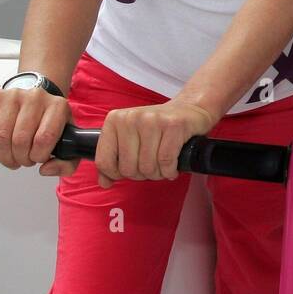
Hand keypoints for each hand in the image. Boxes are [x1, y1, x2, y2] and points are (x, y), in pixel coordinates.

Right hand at [0, 87, 73, 176]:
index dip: (38, 156)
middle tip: (23, 160)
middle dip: (20, 158)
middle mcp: (36, 97)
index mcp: (58, 107)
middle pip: (20, 139)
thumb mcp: (68, 144)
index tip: (38, 159)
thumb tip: (45, 169)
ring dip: (5, 155)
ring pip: (2, 136)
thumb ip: (66, 164)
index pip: (45, 138)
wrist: (39, 103)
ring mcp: (14, 95)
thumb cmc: (51, 125)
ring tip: (11, 157)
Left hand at [94, 100, 217, 188]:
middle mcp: (131, 118)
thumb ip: (114, 159)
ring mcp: (152, 121)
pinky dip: (170, 171)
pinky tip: (172, 167)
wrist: (188, 110)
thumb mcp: (130, 139)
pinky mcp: (173, 125)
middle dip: (142, 175)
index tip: (129, 171)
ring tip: (163, 166)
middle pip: (128, 168)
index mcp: (115, 120)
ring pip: (147, 166)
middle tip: (151, 167)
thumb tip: (104, 182)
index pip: (104, 161)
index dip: (116, 175)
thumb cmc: (157, 128)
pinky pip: (166, 161)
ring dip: (158, 174)